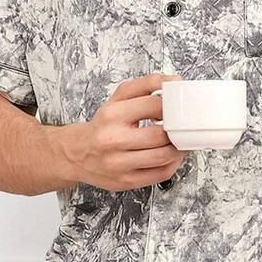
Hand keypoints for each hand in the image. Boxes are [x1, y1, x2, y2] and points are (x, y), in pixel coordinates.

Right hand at [69, 73, 188, 192]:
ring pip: (163, 157)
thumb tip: (174, 80)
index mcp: (112, 115)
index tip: (178, 107)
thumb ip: (146, 84)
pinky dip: (173, 164)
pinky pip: (161, 174)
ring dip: (179, 148)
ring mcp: (119, 164)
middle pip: (161, 135)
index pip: (155, 106)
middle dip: (178, 130)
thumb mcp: (119, 98)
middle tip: (183, 126)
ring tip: (179, 141)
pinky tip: (171, 155)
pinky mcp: (126, 181)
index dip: (173, 105)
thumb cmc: (103, 125)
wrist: (78, 153)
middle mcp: (113, 140)